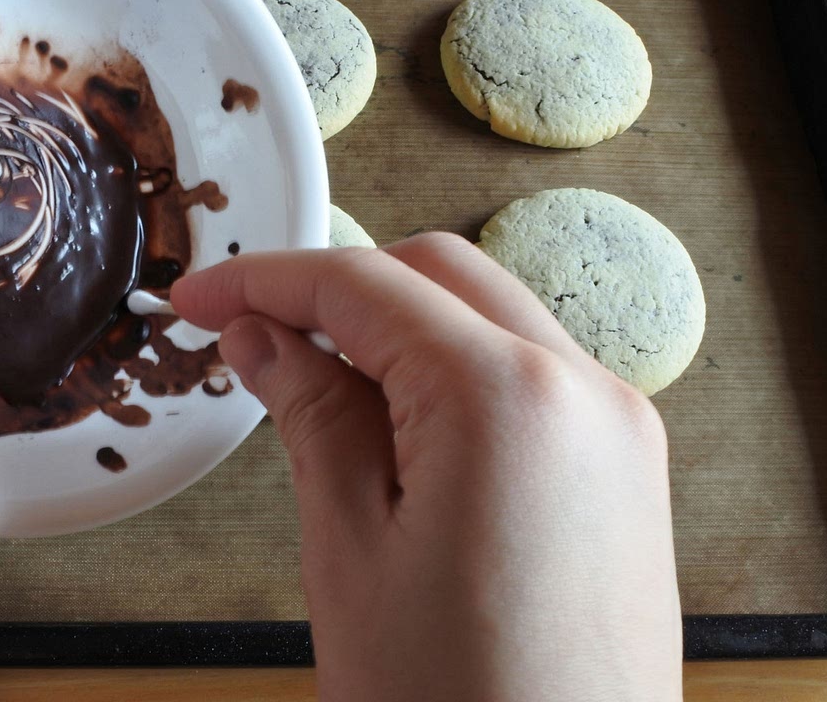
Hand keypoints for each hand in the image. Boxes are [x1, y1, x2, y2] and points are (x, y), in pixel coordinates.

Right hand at [172, 233, 681, 701]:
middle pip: (436, 274)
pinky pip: (528, 374)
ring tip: (314, 385)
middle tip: (249, 332)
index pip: (365, 286)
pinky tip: (395, 421)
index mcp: (505, 399)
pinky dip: (453, 369)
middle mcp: (583, 391)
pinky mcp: (625, 468)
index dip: (266, 280)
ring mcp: (617, 427)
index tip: (202, 295)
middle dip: (336, 289)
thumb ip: (311, 415)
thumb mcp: (351, 551)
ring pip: (486, 314)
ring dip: (395, 326)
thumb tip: (264, 337)